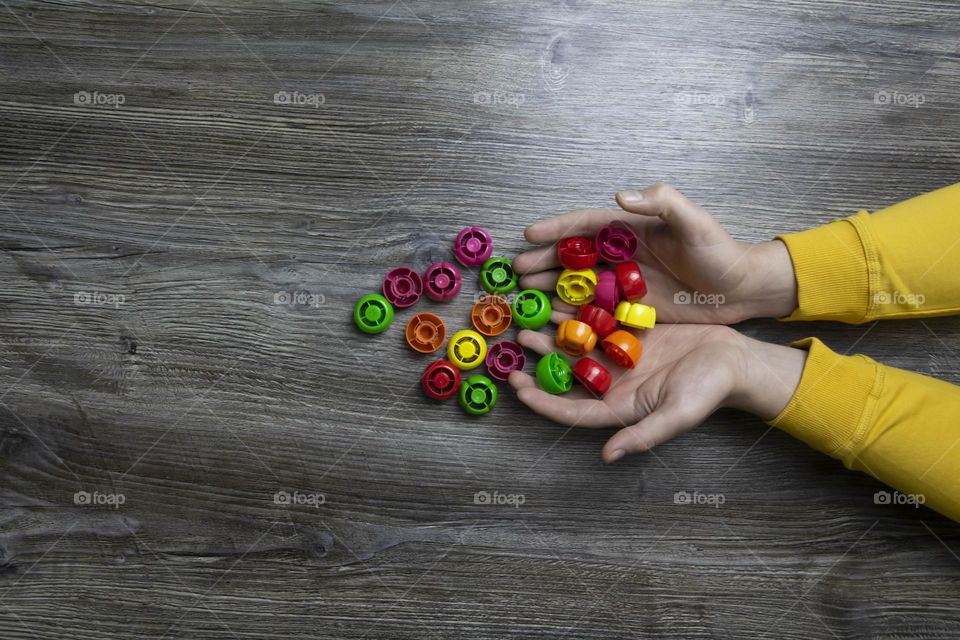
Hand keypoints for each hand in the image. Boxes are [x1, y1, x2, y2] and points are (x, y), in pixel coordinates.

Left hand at [508, 321, 805, 462]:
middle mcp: (614, 382)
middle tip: (517, 341)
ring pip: (578, 344)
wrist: (734, 359)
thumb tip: (608, 456)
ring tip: (530, 316)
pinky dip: (579, 311)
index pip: (572, 409)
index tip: (518, 388)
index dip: (543, 401)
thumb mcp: (678, 415)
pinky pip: (598, 321)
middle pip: (568, 373)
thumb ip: (643, 435)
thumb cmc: (709, 391)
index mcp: (619, 406)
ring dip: (554, 332)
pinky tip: (562, 297)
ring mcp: (620, 355)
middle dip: (541, 360)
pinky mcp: (631, 331)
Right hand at [513, 183, 798, 322]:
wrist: (740, 289)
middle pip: (574, 256)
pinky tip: (554, 321)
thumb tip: (621, 197)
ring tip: (526, 296)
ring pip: (580, 283)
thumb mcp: (694, 222)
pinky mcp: (632, 308)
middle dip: (544, 261)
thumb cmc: (720, 251)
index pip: (586, 225)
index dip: (557, 228)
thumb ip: (662, 202)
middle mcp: (623, 254)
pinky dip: (574, 315)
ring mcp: (625, 282)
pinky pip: (596, 310)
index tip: (530, 233)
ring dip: (552, 288)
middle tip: (517, 272)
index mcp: (632, 229)